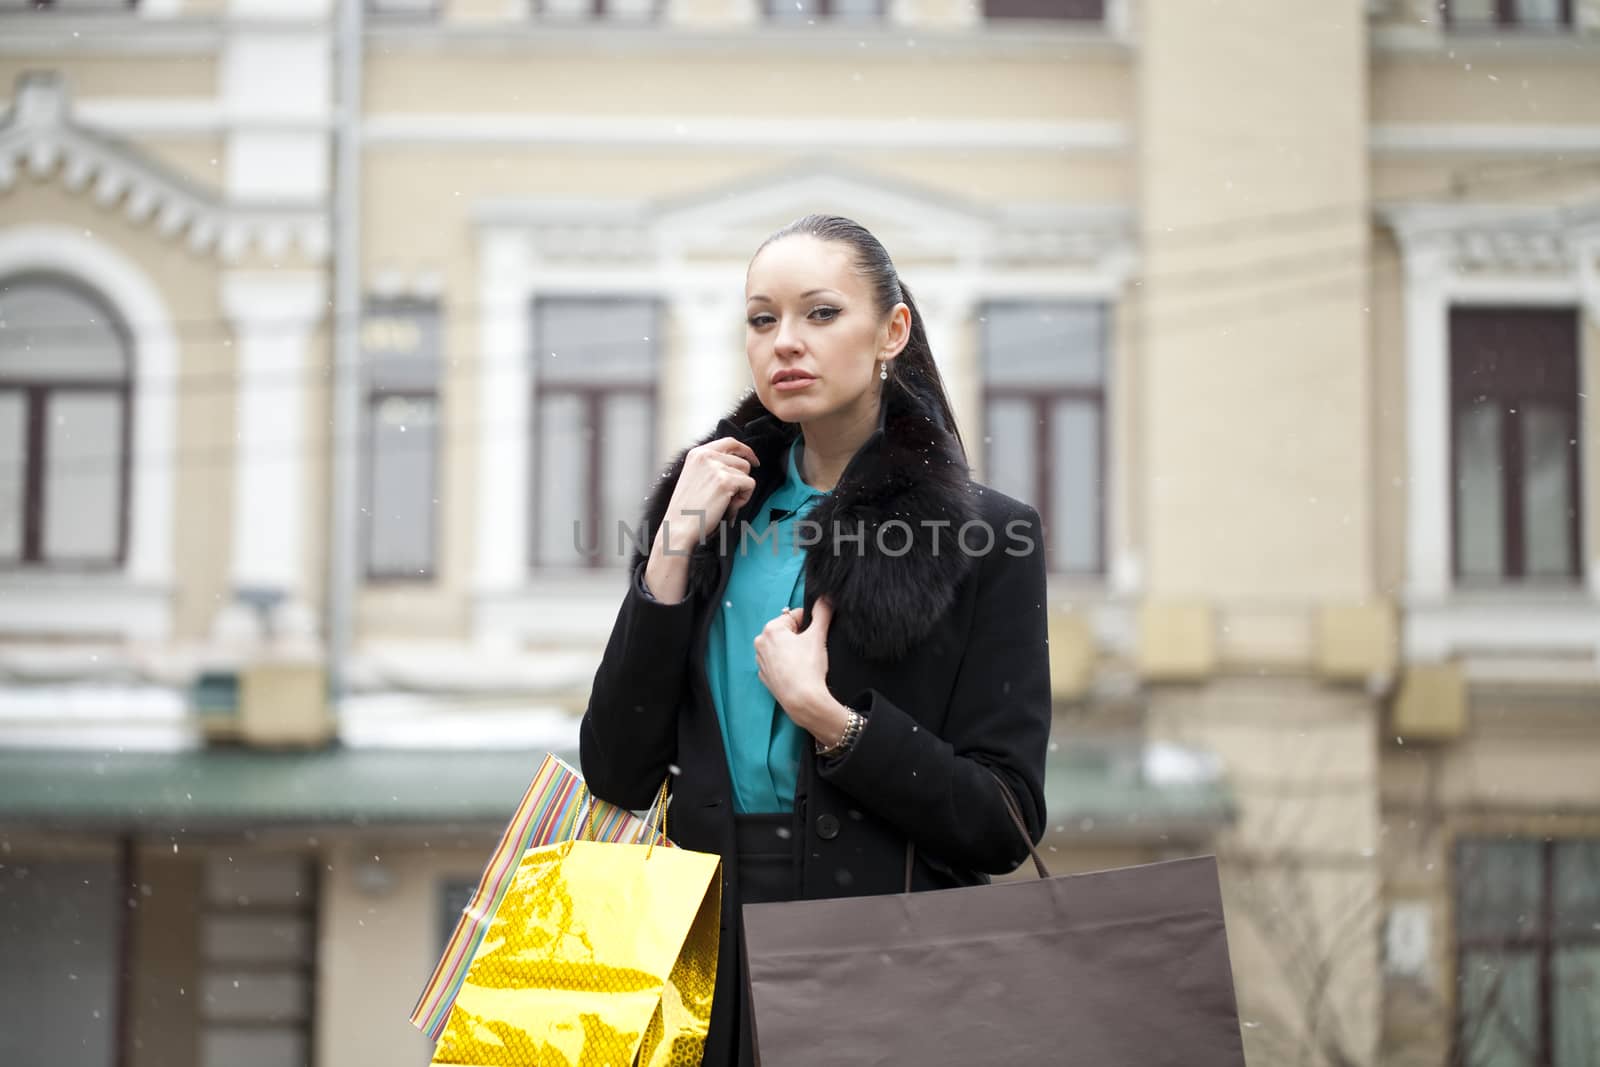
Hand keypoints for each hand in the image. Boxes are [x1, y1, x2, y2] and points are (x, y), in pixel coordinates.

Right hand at [658, 437, 759, 553]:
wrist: (679, 526)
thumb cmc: (687, 509)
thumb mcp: (694, 477)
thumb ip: (712, 467)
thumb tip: (737, 464)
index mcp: (698, 453)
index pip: (730, 442)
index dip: (745, 451)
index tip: (753, 460)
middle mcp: (706, 456)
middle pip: (742, 461)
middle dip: (741, 479)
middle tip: (728, 496)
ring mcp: (716, 467)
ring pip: (747, 473)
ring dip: (741, 489)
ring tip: (724, 502)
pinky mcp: (726, 481)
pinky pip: (749, 485)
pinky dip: (743, 498)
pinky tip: (728, 506)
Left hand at [754, 598, 850, 743]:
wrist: (802, 700)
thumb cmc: (808, 668)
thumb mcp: (818, 636)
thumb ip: (823, 613)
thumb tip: (827, 599)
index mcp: (771, 629)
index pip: (794, 616)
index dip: (809, 623)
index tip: (816, 634)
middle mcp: (761, 643)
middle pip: (787, 631)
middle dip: (800, 637)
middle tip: (812, 649)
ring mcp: (761, 661)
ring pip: (782, 648)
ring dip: (793, 650)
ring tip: (805, 662)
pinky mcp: (765, 676)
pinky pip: (778, 664)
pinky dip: (787, 665)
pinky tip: (798, 672)